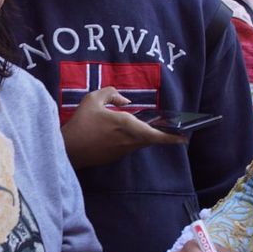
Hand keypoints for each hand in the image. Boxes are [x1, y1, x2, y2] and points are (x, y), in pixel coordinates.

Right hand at [61, 87, 186, 167]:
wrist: (68, 148)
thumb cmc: (81, 122)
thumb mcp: (93, 99)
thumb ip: (111, 93)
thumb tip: (125, 101)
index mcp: (127, 125)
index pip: (155, 133)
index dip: (171, 137)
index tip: (184, 137)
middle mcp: (129, 140)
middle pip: (151, 138)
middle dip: (162, 135)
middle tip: (173, 131)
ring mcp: (122, 151)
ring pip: (139, 142)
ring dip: (143, 135)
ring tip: (143, 127)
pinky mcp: (114, 157)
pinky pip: (128, 146)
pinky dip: (129, 139)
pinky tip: (118, 133)